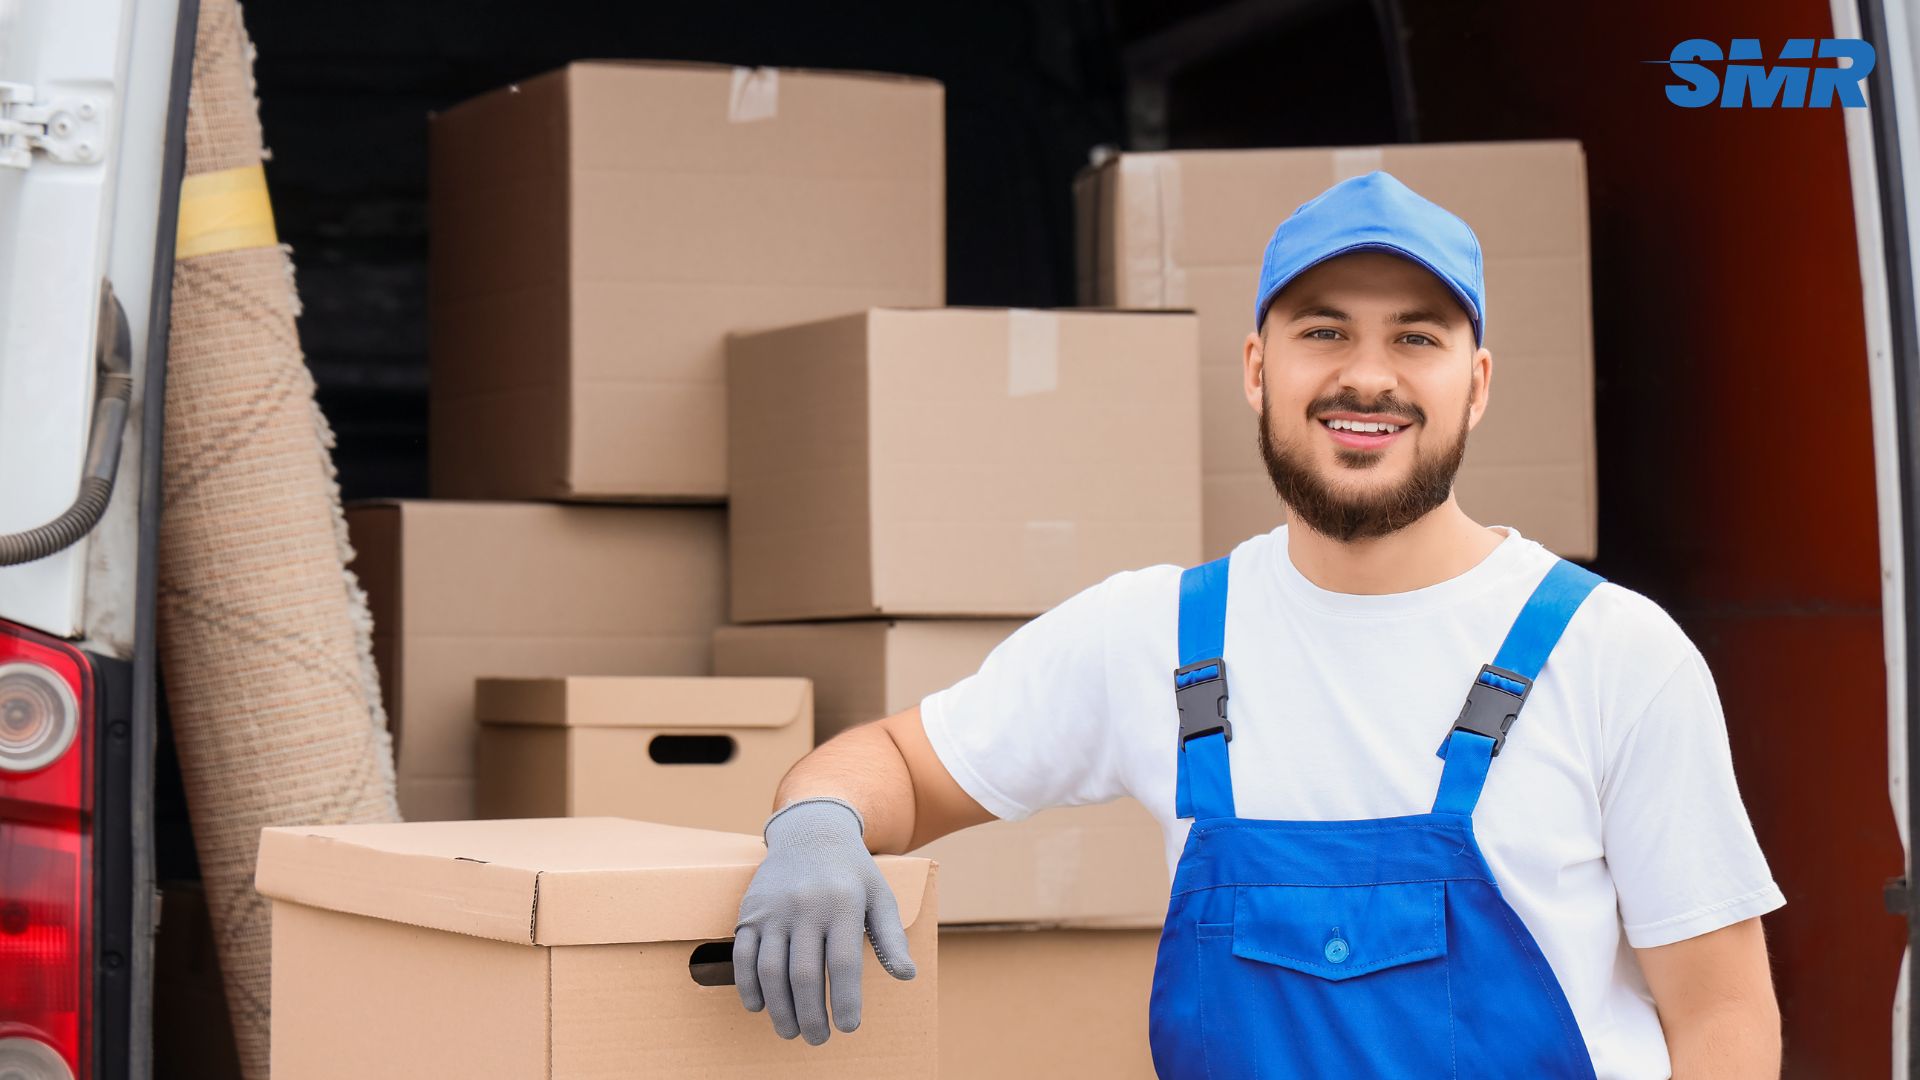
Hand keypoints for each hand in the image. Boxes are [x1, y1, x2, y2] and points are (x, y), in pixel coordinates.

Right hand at [733, 798, 916, 1043]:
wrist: (810, 832)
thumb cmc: (851, 872)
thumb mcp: (880, 896)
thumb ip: (891, 937)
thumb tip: (907, 976)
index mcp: (843, 904)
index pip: (844, 963)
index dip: (845, 1001)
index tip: (849, 1027)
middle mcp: (806, 906)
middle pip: (803, 974)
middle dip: (811, 1015)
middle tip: (818, 1039)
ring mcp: (773, 910)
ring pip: (770, 970)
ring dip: (779, 1009)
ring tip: (791, 1031)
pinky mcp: (750, 913)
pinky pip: (742, 956)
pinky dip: (748, 987)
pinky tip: (760, 1007)